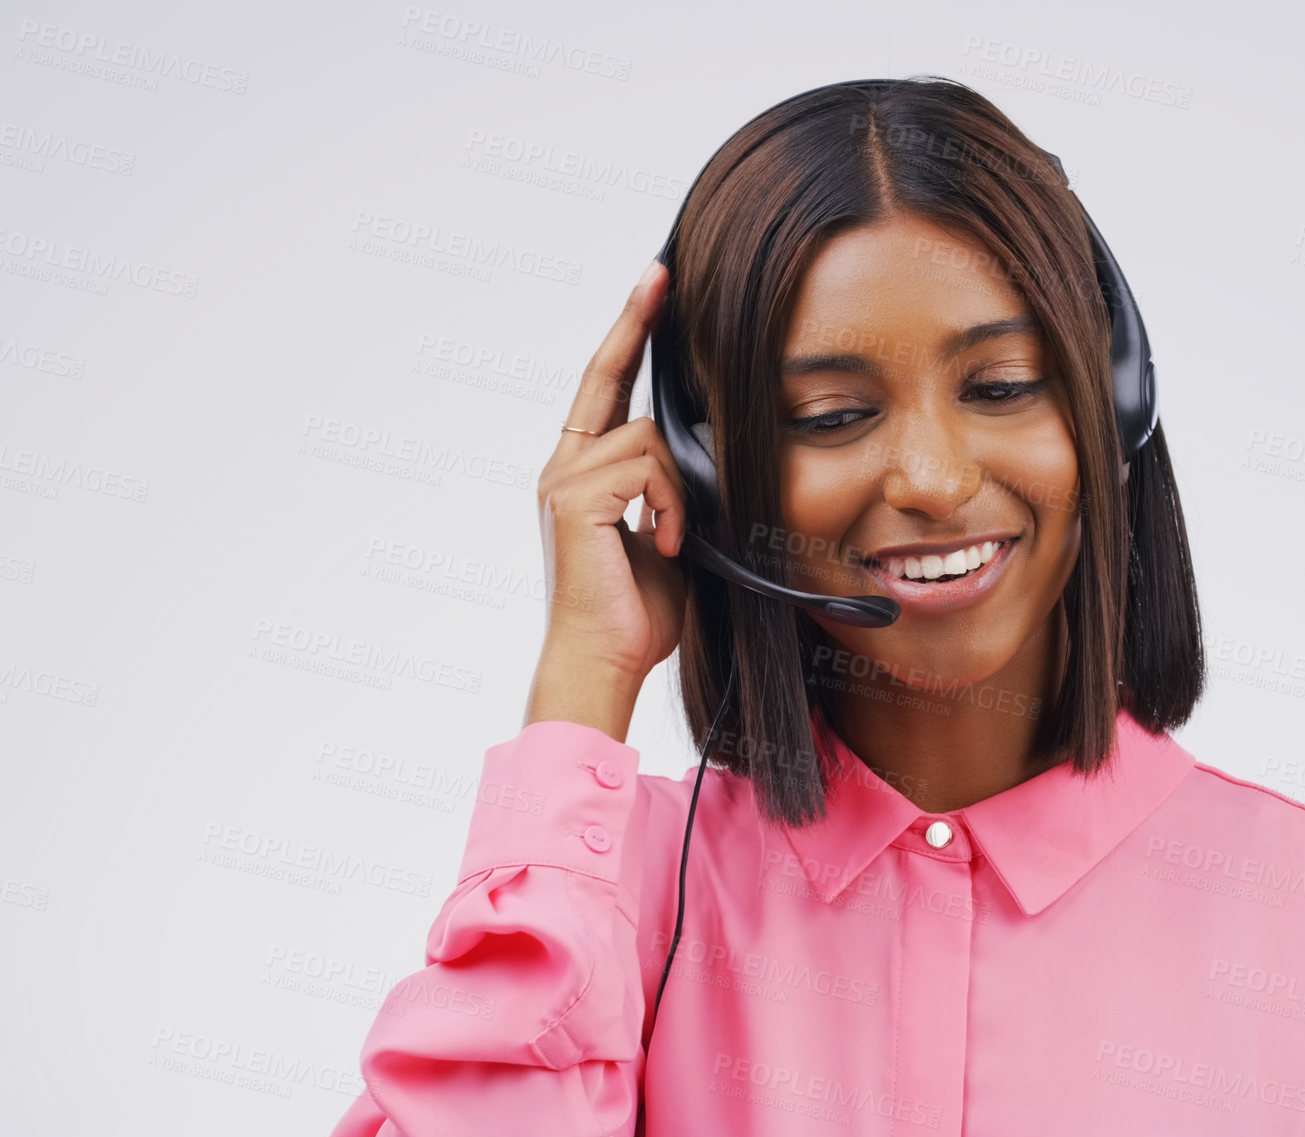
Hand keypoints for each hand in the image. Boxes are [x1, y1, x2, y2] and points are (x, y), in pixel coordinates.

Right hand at [526, 261, 686, 732]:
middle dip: (634, 323)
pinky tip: (663, 544)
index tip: (652, 286)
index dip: (627, 336)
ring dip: (678, 488)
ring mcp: (563, 479)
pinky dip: (669, 504)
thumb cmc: (637, 613)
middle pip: (605, 377)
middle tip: (661, 274)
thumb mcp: (668, 536)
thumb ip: (675, 490)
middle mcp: (564, 467)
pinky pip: (646, 466)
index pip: (606, 388)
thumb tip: (710, 456)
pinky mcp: (574, 497)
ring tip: (673, 540)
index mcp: (583, 473)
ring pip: (647, 436)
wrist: (604, 661)